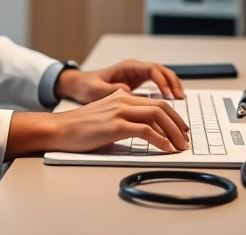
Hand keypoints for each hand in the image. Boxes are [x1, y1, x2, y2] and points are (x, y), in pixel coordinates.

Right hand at [5, 89, 189, 158]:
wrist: (59, 128)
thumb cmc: (79, 127)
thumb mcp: (105, 115)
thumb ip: (123, 116)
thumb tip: (142, 129)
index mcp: (122, 96)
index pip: (156, 103)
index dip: (173, 116)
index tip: (181, 129)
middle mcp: (123, 100)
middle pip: (161, 107)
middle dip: (178, 124)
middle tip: (186, 139)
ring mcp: (120, 111)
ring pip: (157, 116)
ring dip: (173, 132)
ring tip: (180, 146)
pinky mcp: (115, 126)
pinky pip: (146, 131)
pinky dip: (160, 140)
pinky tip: (166, 149)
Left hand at [55, 59, 185, 103]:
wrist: (78, 86)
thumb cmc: (86, 86)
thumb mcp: (97, 90)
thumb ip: (112, 90)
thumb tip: (127, 91)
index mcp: (127, 67)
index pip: (152, 69)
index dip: (162, 81)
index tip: (167, 95)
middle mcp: (135, 69)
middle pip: (162, 71)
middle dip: (173, 83)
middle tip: (180, 98)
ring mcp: (137, 75)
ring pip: (162, 77)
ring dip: (172, 86)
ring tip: (180, 100)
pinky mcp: (137, 84)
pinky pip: (156, 84)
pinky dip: (165, 91)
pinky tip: (171, 102)